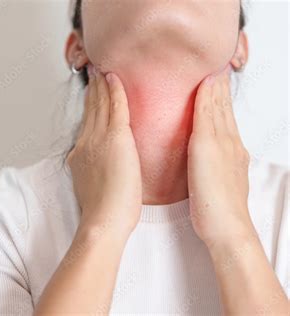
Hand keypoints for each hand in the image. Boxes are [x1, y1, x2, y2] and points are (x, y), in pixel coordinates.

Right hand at [67, 66, 141, 236]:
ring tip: (102, 68)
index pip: (86, 122)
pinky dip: (114, 90)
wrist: (103, 220)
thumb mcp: (91, 185)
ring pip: (100, 103)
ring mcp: (99, 138)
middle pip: (90, 109)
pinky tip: (114, 77)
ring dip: (101, 84)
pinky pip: (116, 107)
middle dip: (92, 89)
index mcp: (81, 153)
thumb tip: (99, 166)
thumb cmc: (103, 212)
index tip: (91, 92)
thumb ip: (93, 169)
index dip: (88, 104)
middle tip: (94, 71)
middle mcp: (86, 142)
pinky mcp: (116, 138)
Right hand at [188, 66, 255, 249]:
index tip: (212, 63)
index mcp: (224, 134)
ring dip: (215, 107)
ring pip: (221, 125)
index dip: (214, 82)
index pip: (219, 100)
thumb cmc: (212, 192)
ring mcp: (227, 158)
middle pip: (222, 110)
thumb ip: (207, 114)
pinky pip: (218, 142)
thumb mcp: (205, 145)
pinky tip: (207, 131)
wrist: (223, 225)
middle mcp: (229, 143)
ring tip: (209, 94)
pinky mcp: (221, 172)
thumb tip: (211, 82)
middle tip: (212, 72)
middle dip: (217, 91)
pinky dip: (213, 128)